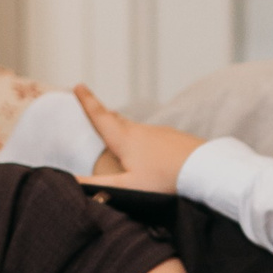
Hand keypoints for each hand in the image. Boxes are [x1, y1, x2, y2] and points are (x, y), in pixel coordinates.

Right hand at [72, 83, 203, 194]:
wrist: (206, 169)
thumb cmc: (164, 180)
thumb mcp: (126, 186)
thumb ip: (96, 186)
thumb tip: (66, 181)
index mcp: (125, 139)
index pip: (100, 117)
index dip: (87, 102)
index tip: (78, 86)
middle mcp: (141, 131)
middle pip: (117, 119)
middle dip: (102, 112)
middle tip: (92, 105)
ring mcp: (160, 132)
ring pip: (135, 127)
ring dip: (122, 125)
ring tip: (115, 128)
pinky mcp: (175, 138)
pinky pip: (153, 135)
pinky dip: (142, 137)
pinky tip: (148, 149)